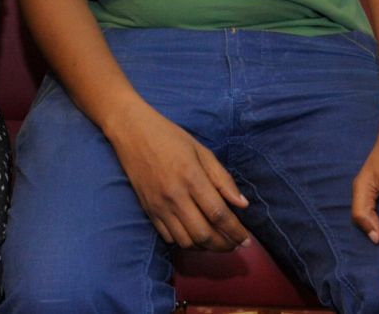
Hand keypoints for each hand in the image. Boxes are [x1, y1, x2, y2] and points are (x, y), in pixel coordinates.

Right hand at [107, 101, 249, 250]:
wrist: (132, 132)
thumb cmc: (170, 137)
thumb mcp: (202, 151)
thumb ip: (222, 179)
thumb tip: (243, 204)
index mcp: (191, 177)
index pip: (219, 214)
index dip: (235, 231)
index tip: (247, 239)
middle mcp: (175, 196)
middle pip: (204, 234)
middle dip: (224, 245)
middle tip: (235, 244)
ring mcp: (159, 206)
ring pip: (186, 241)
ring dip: (205, 247)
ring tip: (217, 242)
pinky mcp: (148, 210)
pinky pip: (169, 238)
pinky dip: (185, 242)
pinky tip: (195, 235)